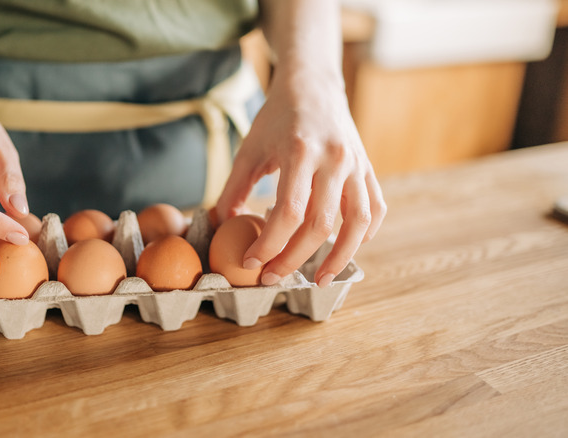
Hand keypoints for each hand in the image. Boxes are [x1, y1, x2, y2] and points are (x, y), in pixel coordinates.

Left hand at [216, 69, 385, 286]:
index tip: (251, 262)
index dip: (269, 244)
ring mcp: (357, 164)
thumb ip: (234, 187)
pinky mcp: (368, 168)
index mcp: (301, 151)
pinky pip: (374, 208)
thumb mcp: (249, 148)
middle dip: (293, 258)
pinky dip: (365, 233)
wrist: (313, 84)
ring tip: (318, 280)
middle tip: (272, 278)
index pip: (288, 212)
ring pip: (356, 223)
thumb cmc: (277, 117)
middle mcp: (334, 159)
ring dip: (338, 258)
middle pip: (319, 225)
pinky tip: (348, 249)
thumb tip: (220, 225)